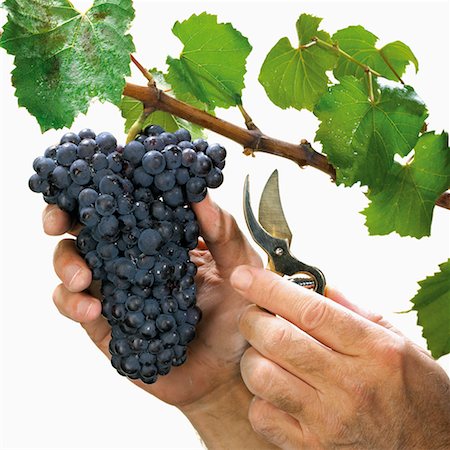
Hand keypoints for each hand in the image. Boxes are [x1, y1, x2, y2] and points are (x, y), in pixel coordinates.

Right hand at [43, 197, 275, 448]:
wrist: (228, 368)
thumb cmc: (236, 312)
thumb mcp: (240, 267)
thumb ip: (223, 232)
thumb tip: (199, 194)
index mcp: (160, 236)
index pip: (124, 204)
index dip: (101, 188)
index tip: (87, 178)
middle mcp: (131, 259)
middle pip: (85, 231)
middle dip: (61, 220)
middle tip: (57, 222)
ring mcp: (116, 291)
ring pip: (72, 269)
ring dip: (66, 266)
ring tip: (82, 279)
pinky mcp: (107, 326)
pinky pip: (77, 310)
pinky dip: (74, 305)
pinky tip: (93, 309)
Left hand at [231, 266, 449, 448]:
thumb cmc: (417, 395)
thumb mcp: (401, 343)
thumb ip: (358, 311)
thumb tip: (318, 286)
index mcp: (373, 350)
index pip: (309, 310)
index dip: (269, 288)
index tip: (244, 276)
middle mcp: (349, 384)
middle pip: (276, 339)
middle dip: (252, 318)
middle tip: (255, 314)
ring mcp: (328, 420)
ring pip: (262, 376)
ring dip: (253, 356)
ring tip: (266, 353)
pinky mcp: (312, 448)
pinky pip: (262, 415)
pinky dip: (259, 397)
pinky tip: (276, 390)